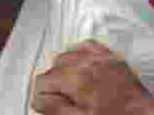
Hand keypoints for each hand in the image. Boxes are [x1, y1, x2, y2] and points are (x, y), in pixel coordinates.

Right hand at [31, 40, 153, 114]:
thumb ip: (56, 108)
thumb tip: (40, 100)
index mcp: (76, 77)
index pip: (42, 80)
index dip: (42, 97)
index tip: (47, 106)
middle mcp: (87, 62)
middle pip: (53, 66)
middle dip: (54, 83)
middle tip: (61, 100)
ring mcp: (101, 57)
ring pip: (68, 53)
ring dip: (65, 68)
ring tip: (71, 86)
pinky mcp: (112, 57)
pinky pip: (88, 45)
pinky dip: (81, 53)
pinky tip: (82, 64)